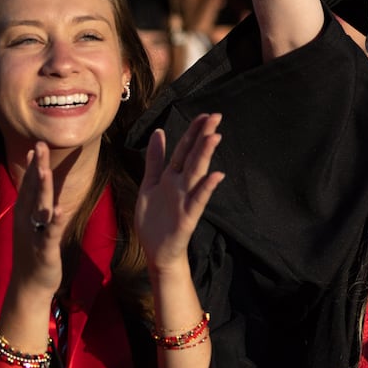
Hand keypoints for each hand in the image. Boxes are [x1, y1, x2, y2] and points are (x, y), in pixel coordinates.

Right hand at [9, 143, 69, 299]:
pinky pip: (50, 233)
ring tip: (45, 169)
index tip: (35, 146)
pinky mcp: (44, 249)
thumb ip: (36, 208)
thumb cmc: (33, 254)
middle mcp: (26, 222)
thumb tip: (41, 190)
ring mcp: (34, 235)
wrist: (28, 286)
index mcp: (24, 216)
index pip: (28, 186)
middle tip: (40, 144)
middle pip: (32, 190)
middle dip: (37, 167)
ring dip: (42, 188)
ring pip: (39, 208)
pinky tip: (60, 209)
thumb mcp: (33, 227)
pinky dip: (55, 220)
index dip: (32, 166)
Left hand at [136, 113, 224, 277]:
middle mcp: (180, 185)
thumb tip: (159, 132)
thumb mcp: (150, 184)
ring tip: (214, 137)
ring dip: (205, 155)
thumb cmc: (155, 220)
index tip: (205, 115)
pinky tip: (216, 176)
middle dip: (203, 136)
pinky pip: (198, 200)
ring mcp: (185, 200)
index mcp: (171, 177)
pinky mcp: (188, 217)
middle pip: (192, 156)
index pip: (184, 149)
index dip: (193, 132)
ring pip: (196, 173)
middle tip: (215, 117)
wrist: (157, 252)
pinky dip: (207, 188)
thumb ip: (156, 159)